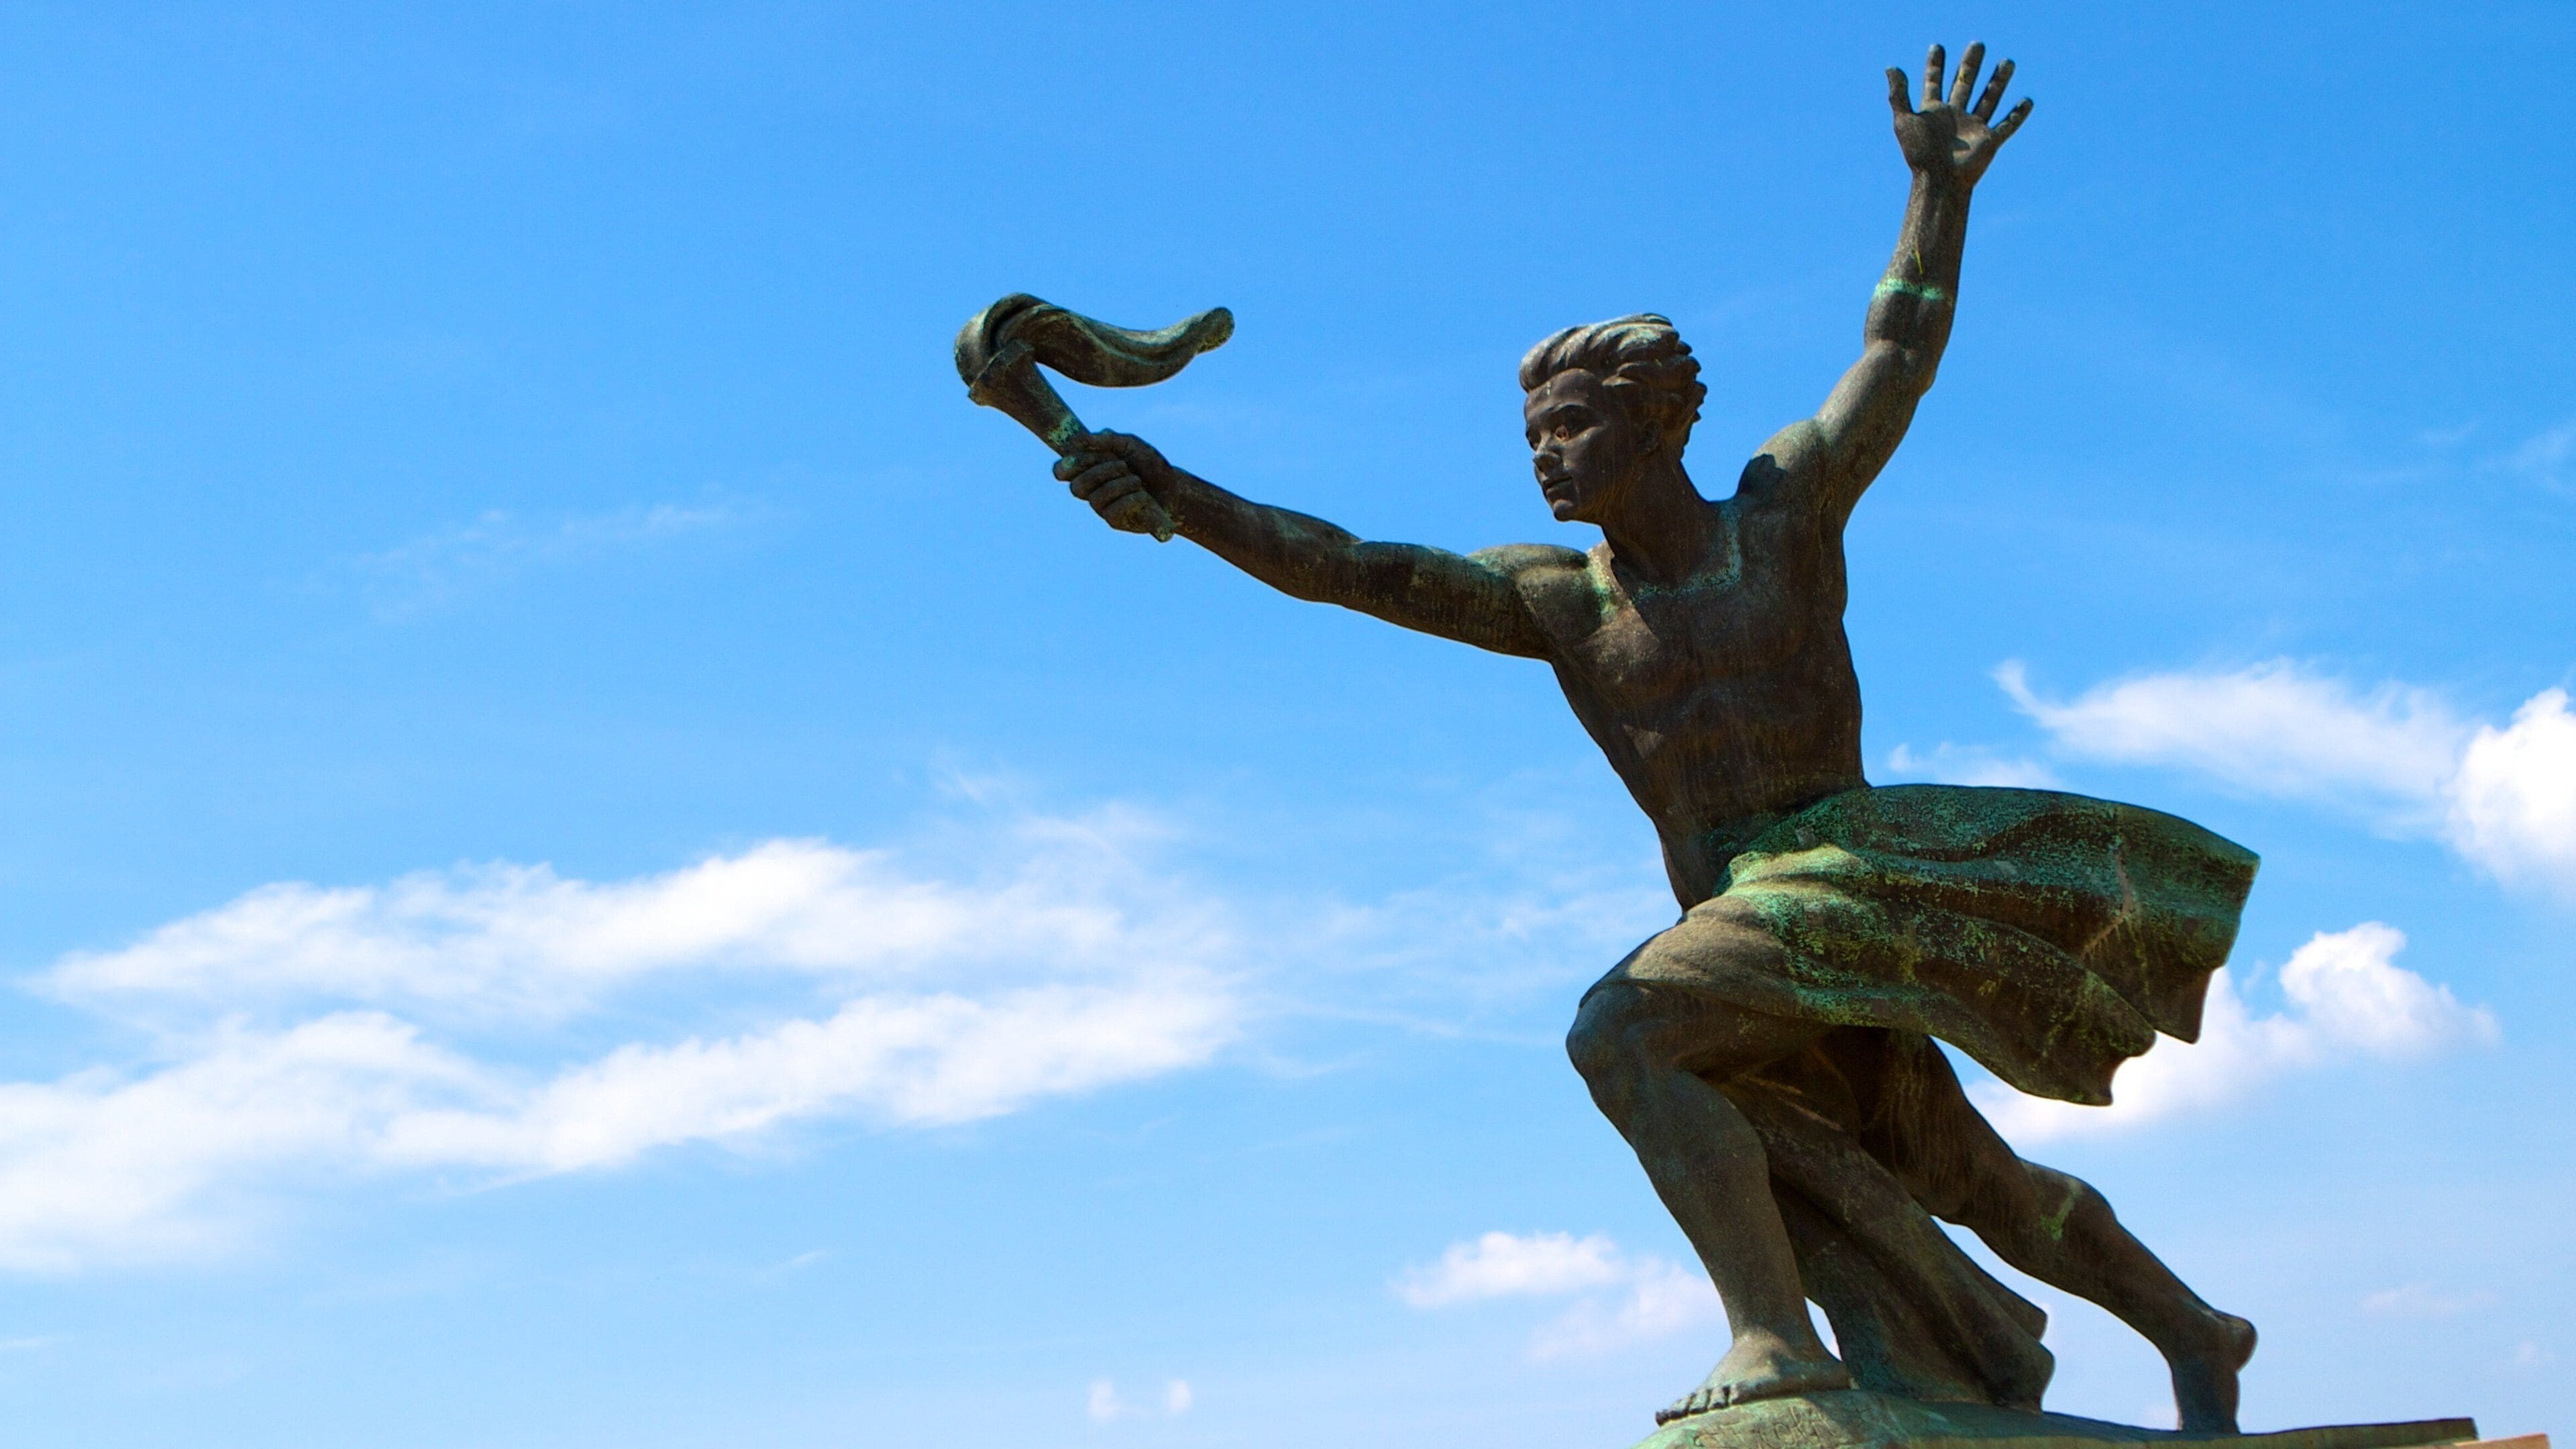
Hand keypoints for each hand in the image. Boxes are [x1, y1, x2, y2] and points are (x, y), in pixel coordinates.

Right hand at [1054, 430, 1176, 538]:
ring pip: (1095, 499)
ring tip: (1137, 480)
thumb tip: (1077, 440)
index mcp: (1090, 468)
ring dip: (1119, 485)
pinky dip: (1128, 499)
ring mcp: (1102, 506)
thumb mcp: (1129, 444)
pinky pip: (1111, 512)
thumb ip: (1105, 440)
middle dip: (1099, 473)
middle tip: (1123, 465)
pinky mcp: (1115, 521)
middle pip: (1077, 487)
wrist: (1174, 488)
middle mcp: (1092, 489)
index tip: (1074, 458)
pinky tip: (1141, 495)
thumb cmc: (1150, 465)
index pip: (1062, 472)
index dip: (1064, 467)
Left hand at [1887, 42, 2030, 188]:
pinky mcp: (1989, 141)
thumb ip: (1898, 94)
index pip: (1935, 83)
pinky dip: (2018, 114)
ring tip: (2008, 62)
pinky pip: (2007, 125)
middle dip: (1970, 65)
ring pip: (1989, 99)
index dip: (1934, 66)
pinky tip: (2027, 101)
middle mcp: (1955, 117)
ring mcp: (1974, 128)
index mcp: (1935, 112)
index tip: (1937, 47)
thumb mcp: (1904, 121)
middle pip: (1964, 84)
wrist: (1939, 181)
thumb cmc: (1920, 154)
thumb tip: (1891, 67)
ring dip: (1998, 81)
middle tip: (1977, 44)